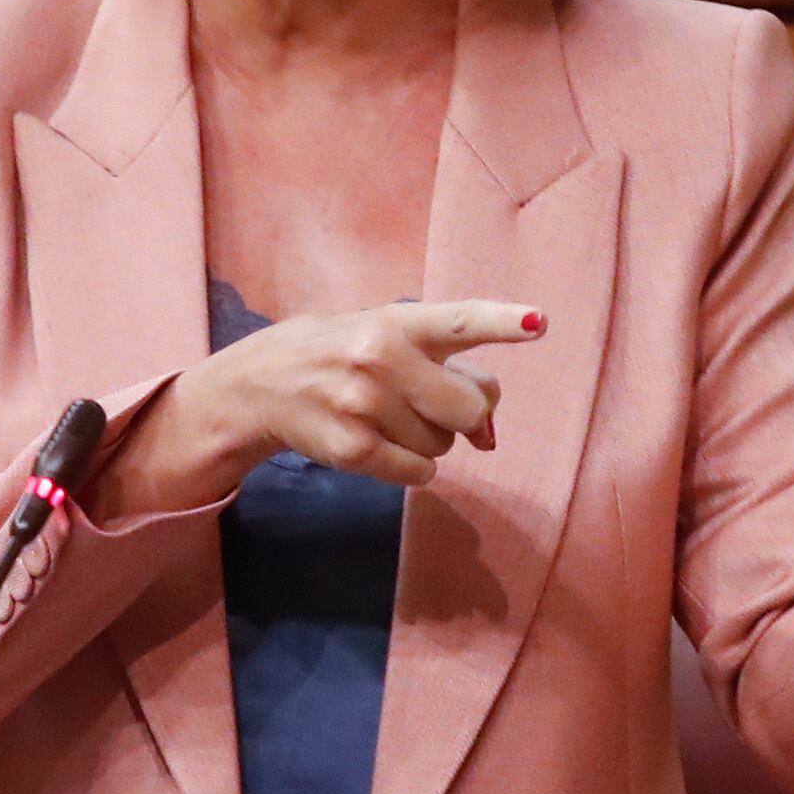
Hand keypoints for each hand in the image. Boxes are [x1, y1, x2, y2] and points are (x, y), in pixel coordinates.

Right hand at [109, 299, 543, 515]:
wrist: (253, 386)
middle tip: (432, 406)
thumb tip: (491, 432)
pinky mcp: (350, 449)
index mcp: (394, 321)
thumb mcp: (381, 337)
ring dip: (430, 440)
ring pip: (444, 444)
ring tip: (389, 419)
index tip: (540, 323)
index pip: (459, 320)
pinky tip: (383, 447)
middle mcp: (379, 359)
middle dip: (465, 415)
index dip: (503, 322)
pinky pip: (418, 472)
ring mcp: (362, 406)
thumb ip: (441, 367)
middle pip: (471, 407)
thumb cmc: (335, 355)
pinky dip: (413, 468)